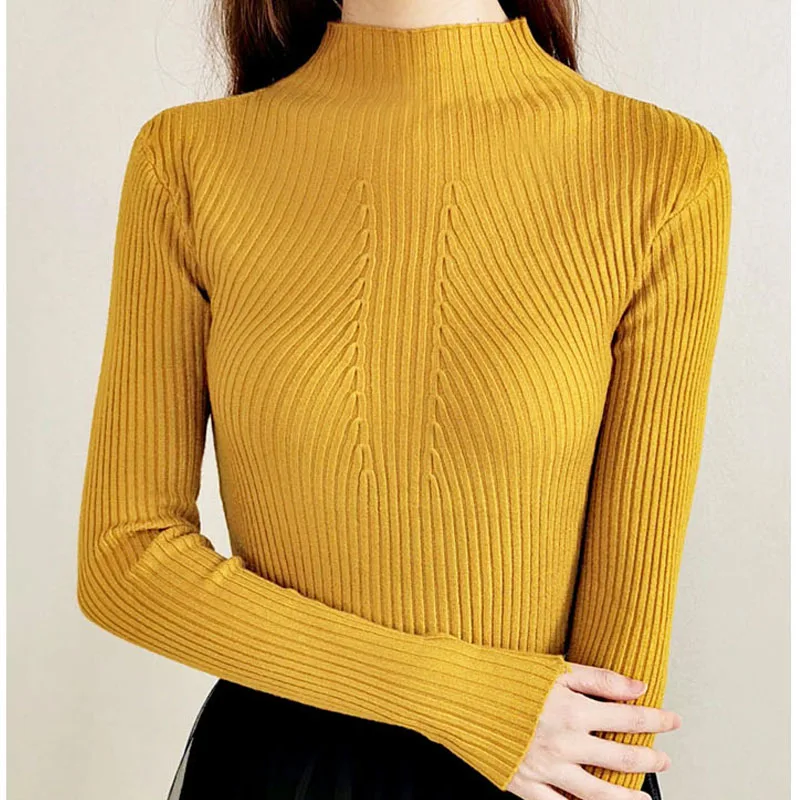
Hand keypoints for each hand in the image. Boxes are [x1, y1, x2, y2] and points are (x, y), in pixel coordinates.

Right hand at [506, 662, 680, 799]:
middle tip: (664, 760)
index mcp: (573, 711)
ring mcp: (546, 770)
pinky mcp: (525, 786)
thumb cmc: (503, 676)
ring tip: (644, 799)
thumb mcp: (554, 669)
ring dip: (627, 798)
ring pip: (599, 796)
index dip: (657, 721)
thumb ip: (599, 679)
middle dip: (649, 760)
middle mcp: (565, 744)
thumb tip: (638, 687)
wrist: (459, 693)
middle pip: (621, 759)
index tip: (673, 722)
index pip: (629, 718)